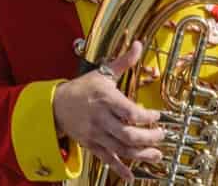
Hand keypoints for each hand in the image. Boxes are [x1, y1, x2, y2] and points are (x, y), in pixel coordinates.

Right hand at [52, 42, 164, 180]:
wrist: (55, 105)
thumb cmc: (83, 88)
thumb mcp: (103, 73)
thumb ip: (124, 62)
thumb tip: (139, 44)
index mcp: (106, 99)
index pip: (129, 112)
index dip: (146, 117)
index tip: (158, 116)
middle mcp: (101, 119)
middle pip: (127, 133)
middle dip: (147, 137)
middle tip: (162, 136)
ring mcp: (95, 134)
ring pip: (120, 148)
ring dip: (139, 154)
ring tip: (156, 156)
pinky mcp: (91, 145)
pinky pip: (106, 159)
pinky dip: (119, 168)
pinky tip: (131, 176)